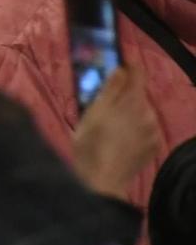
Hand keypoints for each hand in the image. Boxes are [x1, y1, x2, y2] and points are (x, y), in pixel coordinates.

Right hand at [71, 67, 164, 199]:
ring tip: (111, 125)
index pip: (138, 74)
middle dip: (124, 95)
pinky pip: (145, 129)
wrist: (102, 179)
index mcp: (133, 101)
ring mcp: (154, 132)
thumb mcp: (93, 111)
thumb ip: (110, 88)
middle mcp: (149, 114)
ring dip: (130, 112)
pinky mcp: (154, 146)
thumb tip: (121, 69)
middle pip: (139, 95)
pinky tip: (120, 138)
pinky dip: (135, 128)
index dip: (129, 67)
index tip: (118, 65)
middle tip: (104, 105)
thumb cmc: (91, 142)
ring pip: (142, 112)